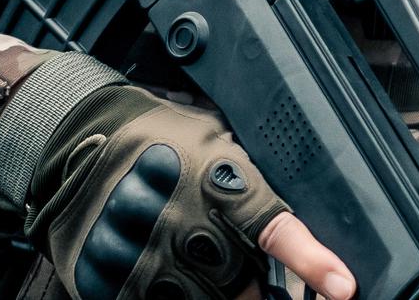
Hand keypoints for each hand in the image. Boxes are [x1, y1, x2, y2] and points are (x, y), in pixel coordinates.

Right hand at [22, 82, 357, 299]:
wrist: (76, 140)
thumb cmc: (155, 135)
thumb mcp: (215, 139)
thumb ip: (250, 180)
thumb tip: (297, 209)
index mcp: (217, 181)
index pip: (277, 229)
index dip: (312, 261)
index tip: (342, 286)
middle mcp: (184, 222)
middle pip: (246, 284)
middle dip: (263, 292)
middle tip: (259, 282)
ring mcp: (146, 256)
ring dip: (225, 297)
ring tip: (218, 276)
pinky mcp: (113, 280)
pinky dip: (178, 297)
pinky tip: (177, 278)